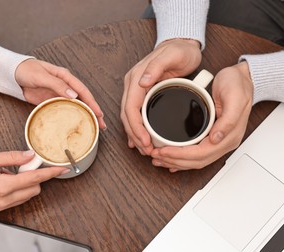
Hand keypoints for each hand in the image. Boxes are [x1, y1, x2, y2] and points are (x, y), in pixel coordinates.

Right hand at [0, 150, 68, 212]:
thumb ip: (13, 157)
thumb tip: (31, 155)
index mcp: (1, 186)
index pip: (33, 179)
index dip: (50, 173)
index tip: (62, 169)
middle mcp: (3, 200)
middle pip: (34, 189)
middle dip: (35, 177)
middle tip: (22, 166)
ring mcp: (1, 207)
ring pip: (27, 196)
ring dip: (27, 184)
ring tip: (9, 174)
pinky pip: (18, 200)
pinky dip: (19, 190)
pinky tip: (7, 182)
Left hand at [15, 59, 105, 128]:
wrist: (13, 74)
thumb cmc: (26, 70)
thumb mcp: (41, 76)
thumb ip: (57, 84)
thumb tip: (73, 95)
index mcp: (65, 77)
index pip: (82, 90)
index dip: (92, 102)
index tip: (98, 113)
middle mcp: (65, 86)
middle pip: (83, 99)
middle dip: (93, 111)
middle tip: (101, 124)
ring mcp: (58, 94)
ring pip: (76, 106)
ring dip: (85, 115)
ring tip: (94, 126)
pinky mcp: (51, 101)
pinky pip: (64, 109)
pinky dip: (72, 116)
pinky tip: (77, 124)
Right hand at [121, 38, 200, 154]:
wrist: (181, 44)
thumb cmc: (179, 50)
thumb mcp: (171, 56)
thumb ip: (156, 67)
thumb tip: (142, 82)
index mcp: (136, 78)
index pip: (130, 107)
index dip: (135, 127)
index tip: (144, 141)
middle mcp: (133, 85)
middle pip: (127, 115)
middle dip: (134, 135)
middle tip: (146, 151)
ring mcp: (136, 89)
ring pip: (129, 117)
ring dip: (135, 135)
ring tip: (144, 149)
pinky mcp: (142, 94)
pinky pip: (135, 114)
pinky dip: (136, 128)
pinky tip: (139, 139)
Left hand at [151, 62, 253, 171]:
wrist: (243, 79)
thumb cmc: (237, 85)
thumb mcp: (235, 98)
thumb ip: (228, 121)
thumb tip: (216, 139)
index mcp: (229, 136)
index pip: (201, 154)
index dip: (180, 155)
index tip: (164, 151)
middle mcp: (223, 142)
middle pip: (196, 161)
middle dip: (174, 161)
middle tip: (156, 156)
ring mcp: (218, 141)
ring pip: (195, 160)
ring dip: (176, 162)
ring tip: (159, 159)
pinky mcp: (212, 137)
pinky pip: (196, 154)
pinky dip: (182, 159)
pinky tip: (171, 160)